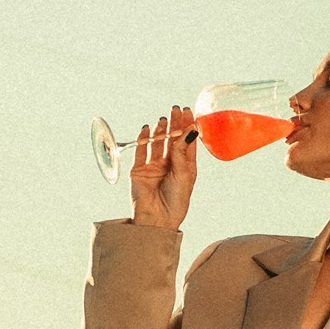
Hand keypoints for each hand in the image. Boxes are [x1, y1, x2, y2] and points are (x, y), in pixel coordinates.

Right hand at [129, 104, 197, 229]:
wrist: (157, 219)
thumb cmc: (176, 201)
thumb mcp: (184, 174)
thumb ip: (183, 151)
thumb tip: (190, 129)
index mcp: (185, 167)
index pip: (187, 142)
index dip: (187, 126)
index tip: (188, 111)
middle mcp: (170, 165)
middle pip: (172, 140)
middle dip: (174, 124)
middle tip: (175, 109)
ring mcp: (154, 167)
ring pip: (157, 144)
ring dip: (160, 131)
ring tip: (164, 119)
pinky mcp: (139, 171)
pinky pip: (141, 151)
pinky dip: (143, 139)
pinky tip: (148, 129)